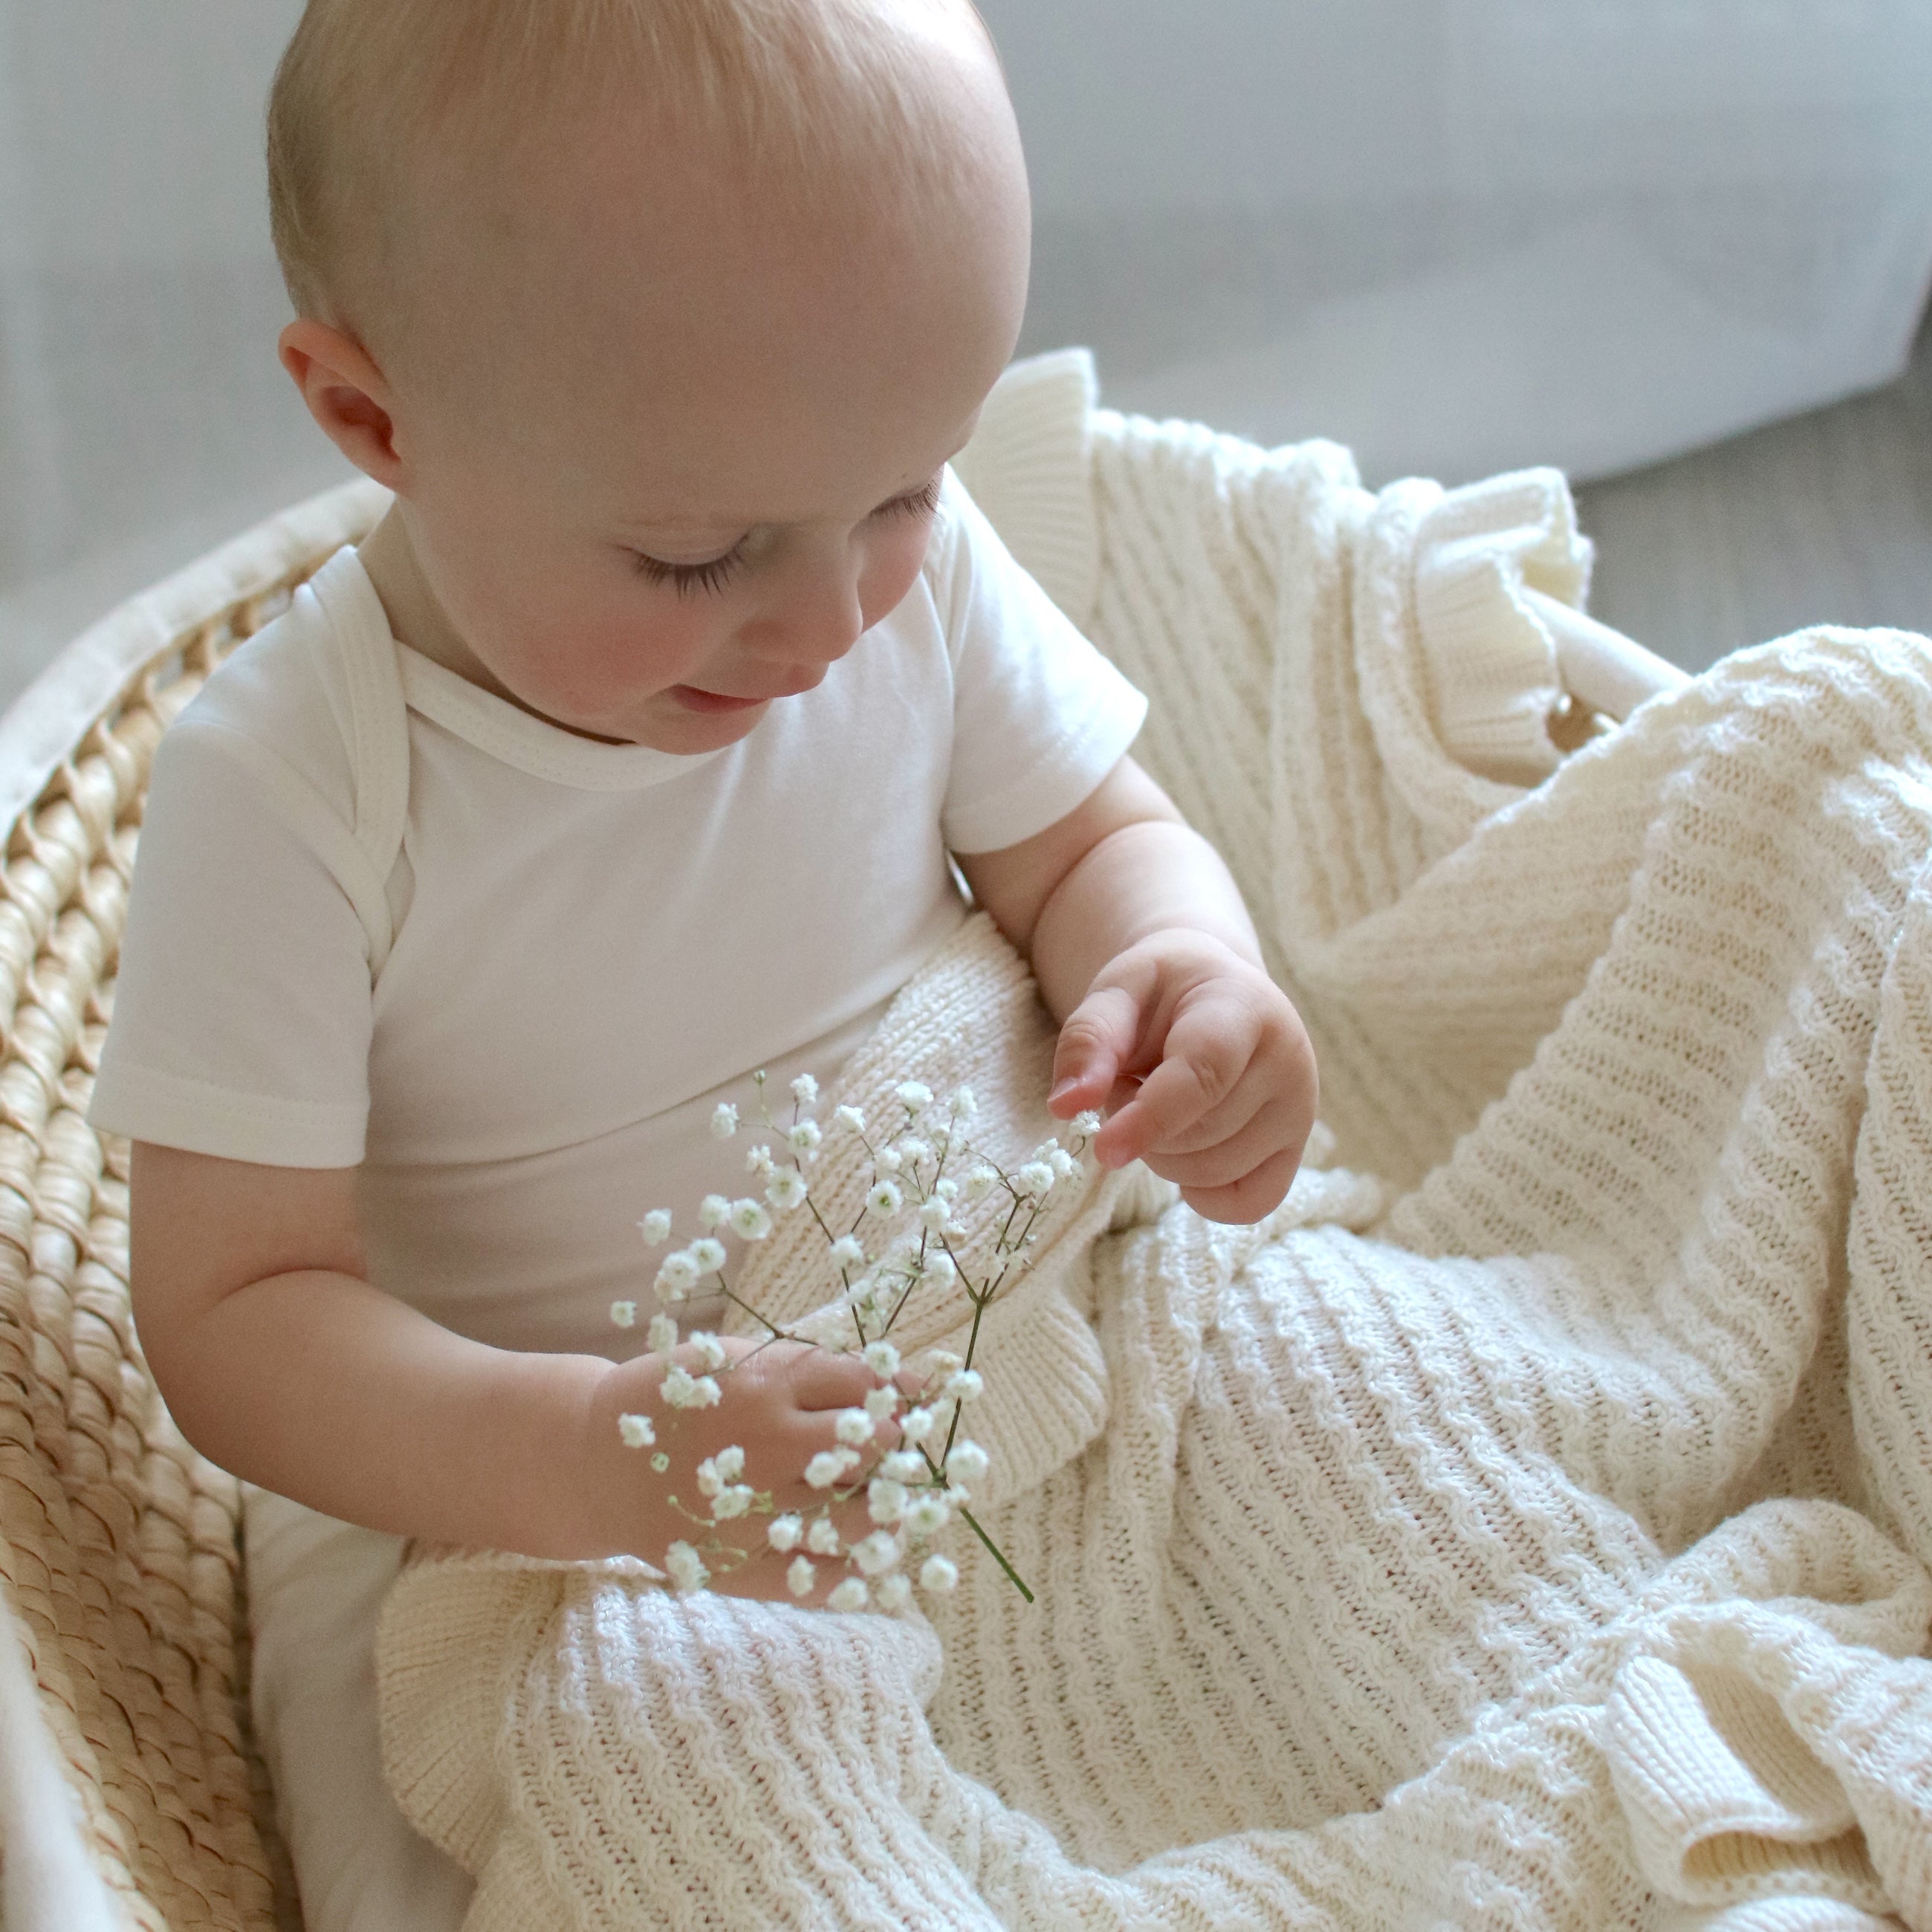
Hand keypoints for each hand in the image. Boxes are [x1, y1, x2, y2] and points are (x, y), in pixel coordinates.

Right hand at [584, 1333, 916, 1604]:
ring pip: (858, 1518)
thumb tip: (908, 1380)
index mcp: (767, 1384)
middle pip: (870, 1449)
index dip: (900, 1395)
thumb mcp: (739, 1360)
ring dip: (887, 1510)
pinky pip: (821, 1578)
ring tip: (885, 1503)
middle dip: (895, 1450)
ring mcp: (755, 1511)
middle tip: (896, 1454)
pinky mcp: (740, 1566)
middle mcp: (768, 1445)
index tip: (910, 1405)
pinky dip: (854, 1569)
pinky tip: (858, 1552)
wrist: (594, 1461)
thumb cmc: (678, 1400)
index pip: (866, 1386)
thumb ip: (815, 1367)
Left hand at [1047, 929, 1317, 1222]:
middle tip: (1132, 1079)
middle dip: (1140, 1123)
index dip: (1150, 1118)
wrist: (1215, 990)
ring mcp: (1300, 1110)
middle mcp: (1289, 1061)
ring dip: (1163, 1152)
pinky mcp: (1296, 1150)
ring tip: (1161, 1100)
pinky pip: (1246, 1204)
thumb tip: (1065, 1107)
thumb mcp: (1116, 991)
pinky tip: (1186, 1151)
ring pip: (1214, 1173)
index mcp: (1244, 1007)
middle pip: (1199, 1134)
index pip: (1203, 1075)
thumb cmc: (1162, 992)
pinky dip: (1203, 1195)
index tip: (1103, 1149)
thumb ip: (1087, 1040)